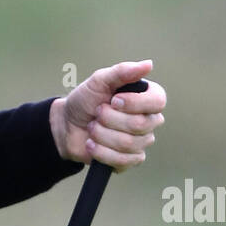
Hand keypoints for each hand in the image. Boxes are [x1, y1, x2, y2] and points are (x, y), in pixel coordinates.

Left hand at [51, 60, 165, 169]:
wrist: (67, 124)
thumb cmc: (86, 99)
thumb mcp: (99, 80)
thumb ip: (122, 72)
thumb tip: (148, 64)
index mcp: (146, 98)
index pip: (158, 101)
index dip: (134, 103)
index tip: (113, 100)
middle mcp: (149, 120)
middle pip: (140, 125)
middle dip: (109, 118)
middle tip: (97, 112)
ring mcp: (141, 142)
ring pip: (128, 144)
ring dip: (102, 134)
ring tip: (92, 127)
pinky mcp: (130, 160)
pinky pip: (122, 161)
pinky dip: (100, 151)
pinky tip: (91, 144)